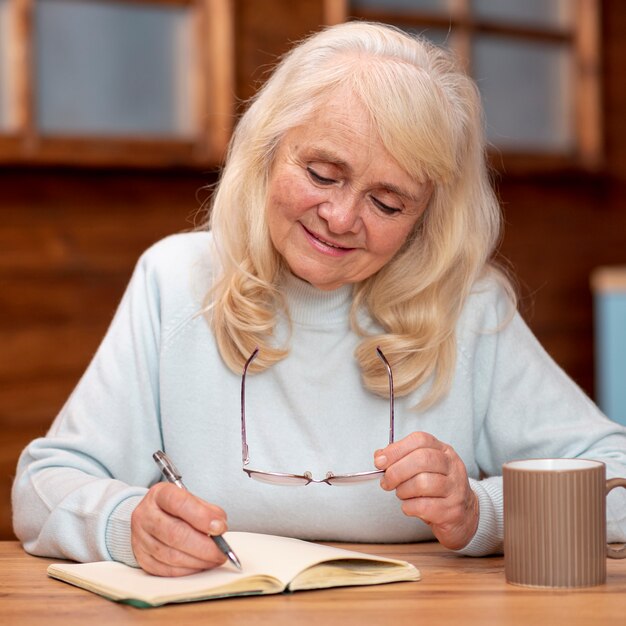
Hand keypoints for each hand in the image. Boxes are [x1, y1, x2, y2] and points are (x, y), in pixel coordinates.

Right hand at [131, 482, 227, 575]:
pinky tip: (200, 565)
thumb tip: (219, 526)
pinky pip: (166, 570)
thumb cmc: (176, 508)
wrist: (151, 516)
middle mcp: (145, 515)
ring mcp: (140, 538)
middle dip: (204, 546)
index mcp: (159, 494)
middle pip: (175, 534)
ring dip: (198, 561)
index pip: (179, 503)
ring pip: (171, 555)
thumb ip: (206, 510)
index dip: (202, 517)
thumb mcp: (191, 499)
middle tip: (221, 551)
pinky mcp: (142, 558)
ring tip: (214, 559)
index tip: (220, 527)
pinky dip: (188, 570)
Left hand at [374, 431, 478, 549]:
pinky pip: (424, 506)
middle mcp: (453, 466)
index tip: (380, 461)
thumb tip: (379, 457)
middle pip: (421, 459)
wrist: (465, 515)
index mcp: (443, 450)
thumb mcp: (423, 468)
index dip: (396, 449)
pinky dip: (409, 507)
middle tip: (386, 482)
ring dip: (403, 490)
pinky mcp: (453, 510)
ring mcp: (456, 488)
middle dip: (396, 471)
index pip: (420, 440)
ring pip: (423, 483)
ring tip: (401, 494)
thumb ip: (401, 459)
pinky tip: (409, 507)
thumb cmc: (438, 489)